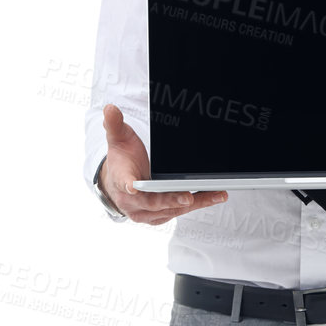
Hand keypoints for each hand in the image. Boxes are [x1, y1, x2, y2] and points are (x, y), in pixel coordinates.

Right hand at [100, 104, 227, 222]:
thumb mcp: (118, 140)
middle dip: (171, 199)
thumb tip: (110, 108)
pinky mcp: (158, 217)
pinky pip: (178, 211)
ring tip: (215, 194)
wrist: (119, 183)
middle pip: (152, 202)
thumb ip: (114, 125)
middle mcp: (131, 202)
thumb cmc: (122, 161)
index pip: (124, 182)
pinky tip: (212, 197)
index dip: (129, 185)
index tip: (133, 186)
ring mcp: (145, 212)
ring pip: (170, 210)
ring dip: (194, 203)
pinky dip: (196, 205)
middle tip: (188, 197)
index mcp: (120, 180)